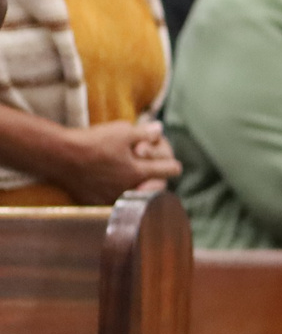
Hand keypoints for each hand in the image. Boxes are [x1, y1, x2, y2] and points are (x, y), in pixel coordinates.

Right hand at [51, 119, 180, 201]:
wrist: (58, 156)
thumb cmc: (92, 141)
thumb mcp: (122, 131)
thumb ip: (145, 133)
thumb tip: (160, 129)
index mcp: (140, 171)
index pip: (172, 170)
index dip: (170, 161)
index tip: (165, 160)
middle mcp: (130, 189)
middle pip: (159, 187)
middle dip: (158, 177)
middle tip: (149, 168)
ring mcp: (114, 198)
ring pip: (138, 196)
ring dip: (139, 187)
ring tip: (131, 176)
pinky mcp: (97, 203)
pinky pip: (116, 202)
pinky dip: (118, 194)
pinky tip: (111, 183)